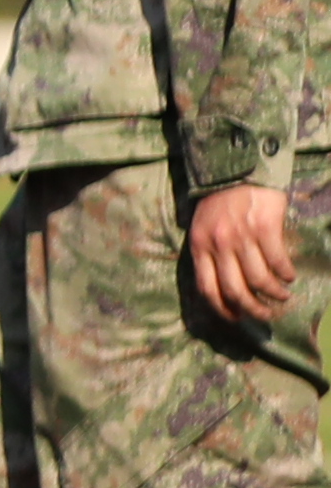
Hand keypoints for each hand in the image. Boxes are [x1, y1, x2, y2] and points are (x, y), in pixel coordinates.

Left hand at [191, 178, 298, 328]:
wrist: (239, 169)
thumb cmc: (221, 201)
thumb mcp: (202, 226)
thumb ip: (208, 252)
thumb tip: (221, 285)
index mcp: (198, 246)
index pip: (206, 288)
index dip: (222, 309)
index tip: (237, 319)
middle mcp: (218, 244)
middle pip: (235, 290)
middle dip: (254, 309)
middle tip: (268, 315)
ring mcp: (242, 236)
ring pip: (259, 280)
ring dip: (275, 294)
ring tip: (283, 297)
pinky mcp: (265, 227)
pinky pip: (278, 261)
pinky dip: (286, 274)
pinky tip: (289, 276)